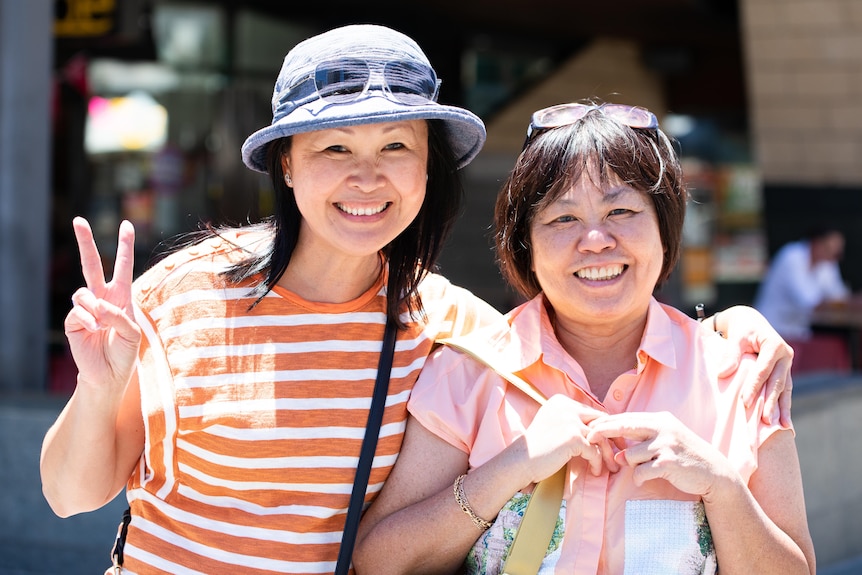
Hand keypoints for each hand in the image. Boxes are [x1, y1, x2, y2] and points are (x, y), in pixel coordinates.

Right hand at [64, 217, 140, 392]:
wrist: (109, 374)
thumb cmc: (124, 352)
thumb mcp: (132, 333)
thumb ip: (119, 316)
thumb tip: (98, 305)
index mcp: (121, 296)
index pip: (123, 266)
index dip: (124, 246)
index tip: (126, 225)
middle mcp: (102, 297)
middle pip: (91, 264)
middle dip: (85, 242)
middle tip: (79, 220)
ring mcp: (86, 308)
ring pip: (83, 293)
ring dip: (95, 308)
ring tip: (102, 326)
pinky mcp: (73, 321)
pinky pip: (78, 312)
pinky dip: (88, 321)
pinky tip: (94, 332)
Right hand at [521, 394, 618, 480]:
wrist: (519, 461)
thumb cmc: (536, 448)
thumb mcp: (553, 425)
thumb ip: (571, 421)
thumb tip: (596, 430)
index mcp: (561, 401)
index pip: (591, 412)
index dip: (603, 428)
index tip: (611, 441)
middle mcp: (566, 406)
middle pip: (599, 421)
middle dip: (612, 437)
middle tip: (620, 452)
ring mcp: (570, 421)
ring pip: (600, 438)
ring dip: (607, 455)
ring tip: (610, 467)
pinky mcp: (573, 437)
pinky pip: (594, 452)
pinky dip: (596, 463)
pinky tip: (594, 471)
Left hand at [587, 412, 738, 501]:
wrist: (713, 471)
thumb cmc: (684, 455)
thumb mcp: (665, 439)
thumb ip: (642, 440)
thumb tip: (617, 452)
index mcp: (660, 419)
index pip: (626, 418)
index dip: (606, 423)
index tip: (590, 428)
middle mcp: (662, 428)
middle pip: (623, 427)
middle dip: (603, 433)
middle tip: (590, 439)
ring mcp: (666, 445)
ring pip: (630, 455)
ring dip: (630, 465)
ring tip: (642, 468)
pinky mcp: (668, 463)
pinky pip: (641, 471)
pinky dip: (639, 477)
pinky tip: (645, 479)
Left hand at [714, 305, 792, 425]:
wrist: (752, 322)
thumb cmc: (742, 329)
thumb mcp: (736, 337)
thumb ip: (731, 355)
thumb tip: (723, 374)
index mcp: (774, 345)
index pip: (762, 370)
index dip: (754, 387)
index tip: (744, 402)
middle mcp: (785, 356)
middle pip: (777, 382)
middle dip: (771, 403)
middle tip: (765, 421)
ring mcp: (787, 365)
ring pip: (784, 389)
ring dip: (781, 408)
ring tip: (780, 427)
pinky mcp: (785, 372)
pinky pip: (785, 391)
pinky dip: (784, 406)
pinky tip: (785, 422)